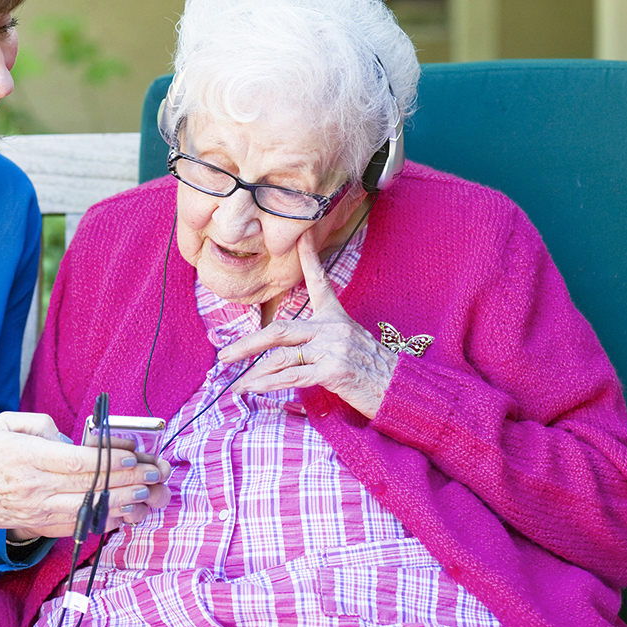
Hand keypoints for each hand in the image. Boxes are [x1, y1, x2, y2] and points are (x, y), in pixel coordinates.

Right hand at [0, 411, 170, 542]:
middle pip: (91, 486)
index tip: (134, 455)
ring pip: (89, 510)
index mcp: (30, 458)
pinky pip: (78, 525)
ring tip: (148, 494)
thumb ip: (41, 423)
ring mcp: (39, 511)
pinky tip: (125, 513)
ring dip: (123, 503)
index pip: (78, 462)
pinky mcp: (39, 525)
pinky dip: (104, 520)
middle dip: (128, 480)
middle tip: (154, 473)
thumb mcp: (5, 423)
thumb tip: (70, 438)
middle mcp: (37, 488)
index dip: (111, 460)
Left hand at [218, 230, 397, 418]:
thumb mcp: (350, 344)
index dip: (309, 258)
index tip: (301, 235)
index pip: (320, 283)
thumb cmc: (374, 371)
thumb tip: (287, 349)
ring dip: (254, 373)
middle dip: (247, 344)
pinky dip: (268, 385)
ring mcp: (333, 348)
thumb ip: (321, 340)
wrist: (402, 391)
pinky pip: (292, 377)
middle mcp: (332, 328)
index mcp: (337, 317)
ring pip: (281, 357)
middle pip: (279, 330)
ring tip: (235, 384)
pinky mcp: (334, 371)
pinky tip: (252, 390)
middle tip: (224, 354)